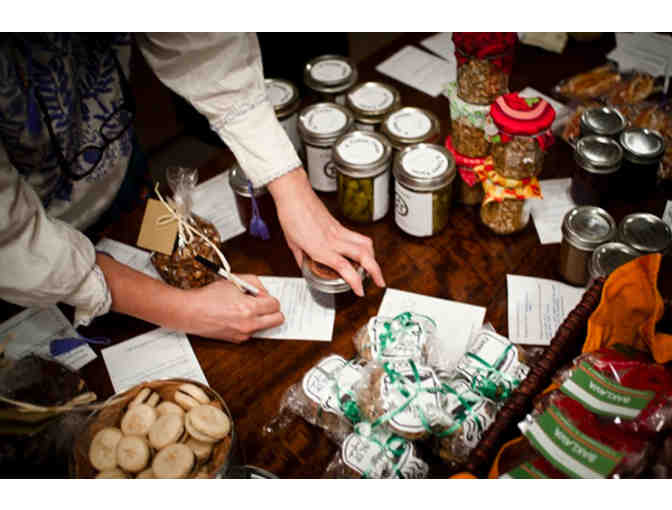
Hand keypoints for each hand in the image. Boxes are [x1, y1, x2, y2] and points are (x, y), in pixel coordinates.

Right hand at [184, 275, 283, 342]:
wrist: (190, 312)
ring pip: (266, 326)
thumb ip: (255, 283)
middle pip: (278, 320)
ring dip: (261, 318)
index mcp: (249, 308)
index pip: (275, 305)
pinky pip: (252, 332)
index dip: (269, 298)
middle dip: (273, 311)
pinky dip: (250, 324)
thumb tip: (263, 291)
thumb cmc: (208, 296)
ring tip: (245, 309)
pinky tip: (237, 317)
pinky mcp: (237, 340)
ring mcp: (244, 334)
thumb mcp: (234, 281)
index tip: (262, 296)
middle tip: (263, 305)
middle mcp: (249, 324)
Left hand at [268, 167, 384, 295]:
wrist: (294, 194)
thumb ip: (301, 258)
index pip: (345, 267)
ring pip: (365, 244)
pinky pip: (358, 236)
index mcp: (320, 248)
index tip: (360, 290)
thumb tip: (304, 265)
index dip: (356, 281)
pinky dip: (365, 246)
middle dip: (376, 271)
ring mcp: (339, 231)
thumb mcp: (292, 244)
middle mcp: (334, 240)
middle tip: (380, 281)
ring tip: (374, 268)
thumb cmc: (291, 216)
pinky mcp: (340, 224)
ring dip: (374, 257)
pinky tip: (362, 253)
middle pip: (364, 255)